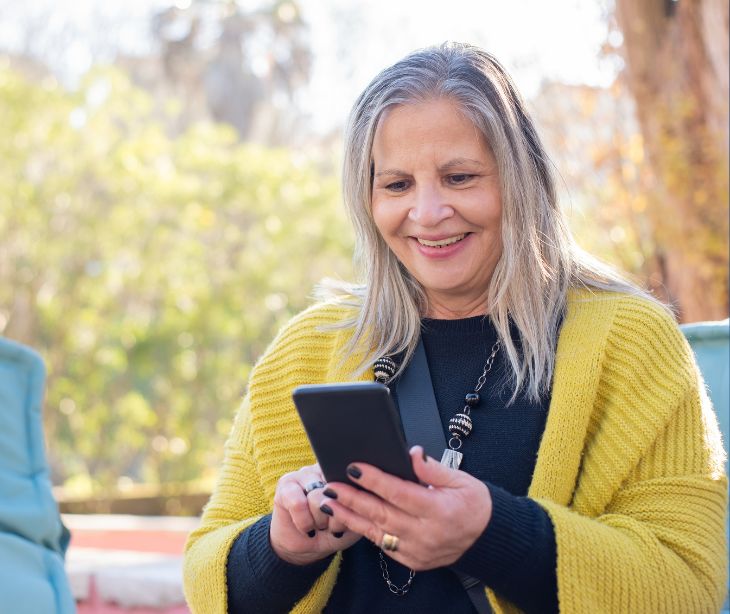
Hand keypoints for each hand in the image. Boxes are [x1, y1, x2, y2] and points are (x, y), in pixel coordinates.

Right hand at [270, 463, 360, 564]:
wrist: (308, 546)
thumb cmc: (336, 531)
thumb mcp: (354, 520)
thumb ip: (359, 503)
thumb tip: (355, 490)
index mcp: (345, 472)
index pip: (352, 479)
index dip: (351, 504)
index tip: (349, 517)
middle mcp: (325, 467)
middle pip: (335, 491)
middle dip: (335, 517)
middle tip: (331, 524)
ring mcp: (304, 473)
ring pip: (316, 498)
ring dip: (320, 521)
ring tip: (320, 525)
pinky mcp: (285, 484)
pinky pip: (298, 504)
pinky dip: (304, 522)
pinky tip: (306, 527)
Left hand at [318, 446, 491, 570]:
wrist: (487, 538)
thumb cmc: (475, 505)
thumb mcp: (461, 479)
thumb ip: (432, 468)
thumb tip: (411, 453)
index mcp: (439, 510)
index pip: (398, 492)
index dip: (374, 480)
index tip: (354, 467)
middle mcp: (426, 534)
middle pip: (381, 513)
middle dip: (352, 498)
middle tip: (330, 484)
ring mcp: (418, 550)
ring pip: (376, 532)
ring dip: (350, 516)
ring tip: (329, 501)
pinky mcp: (412, 560)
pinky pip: (383, 544)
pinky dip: (365, 530)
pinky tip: (350, 517)